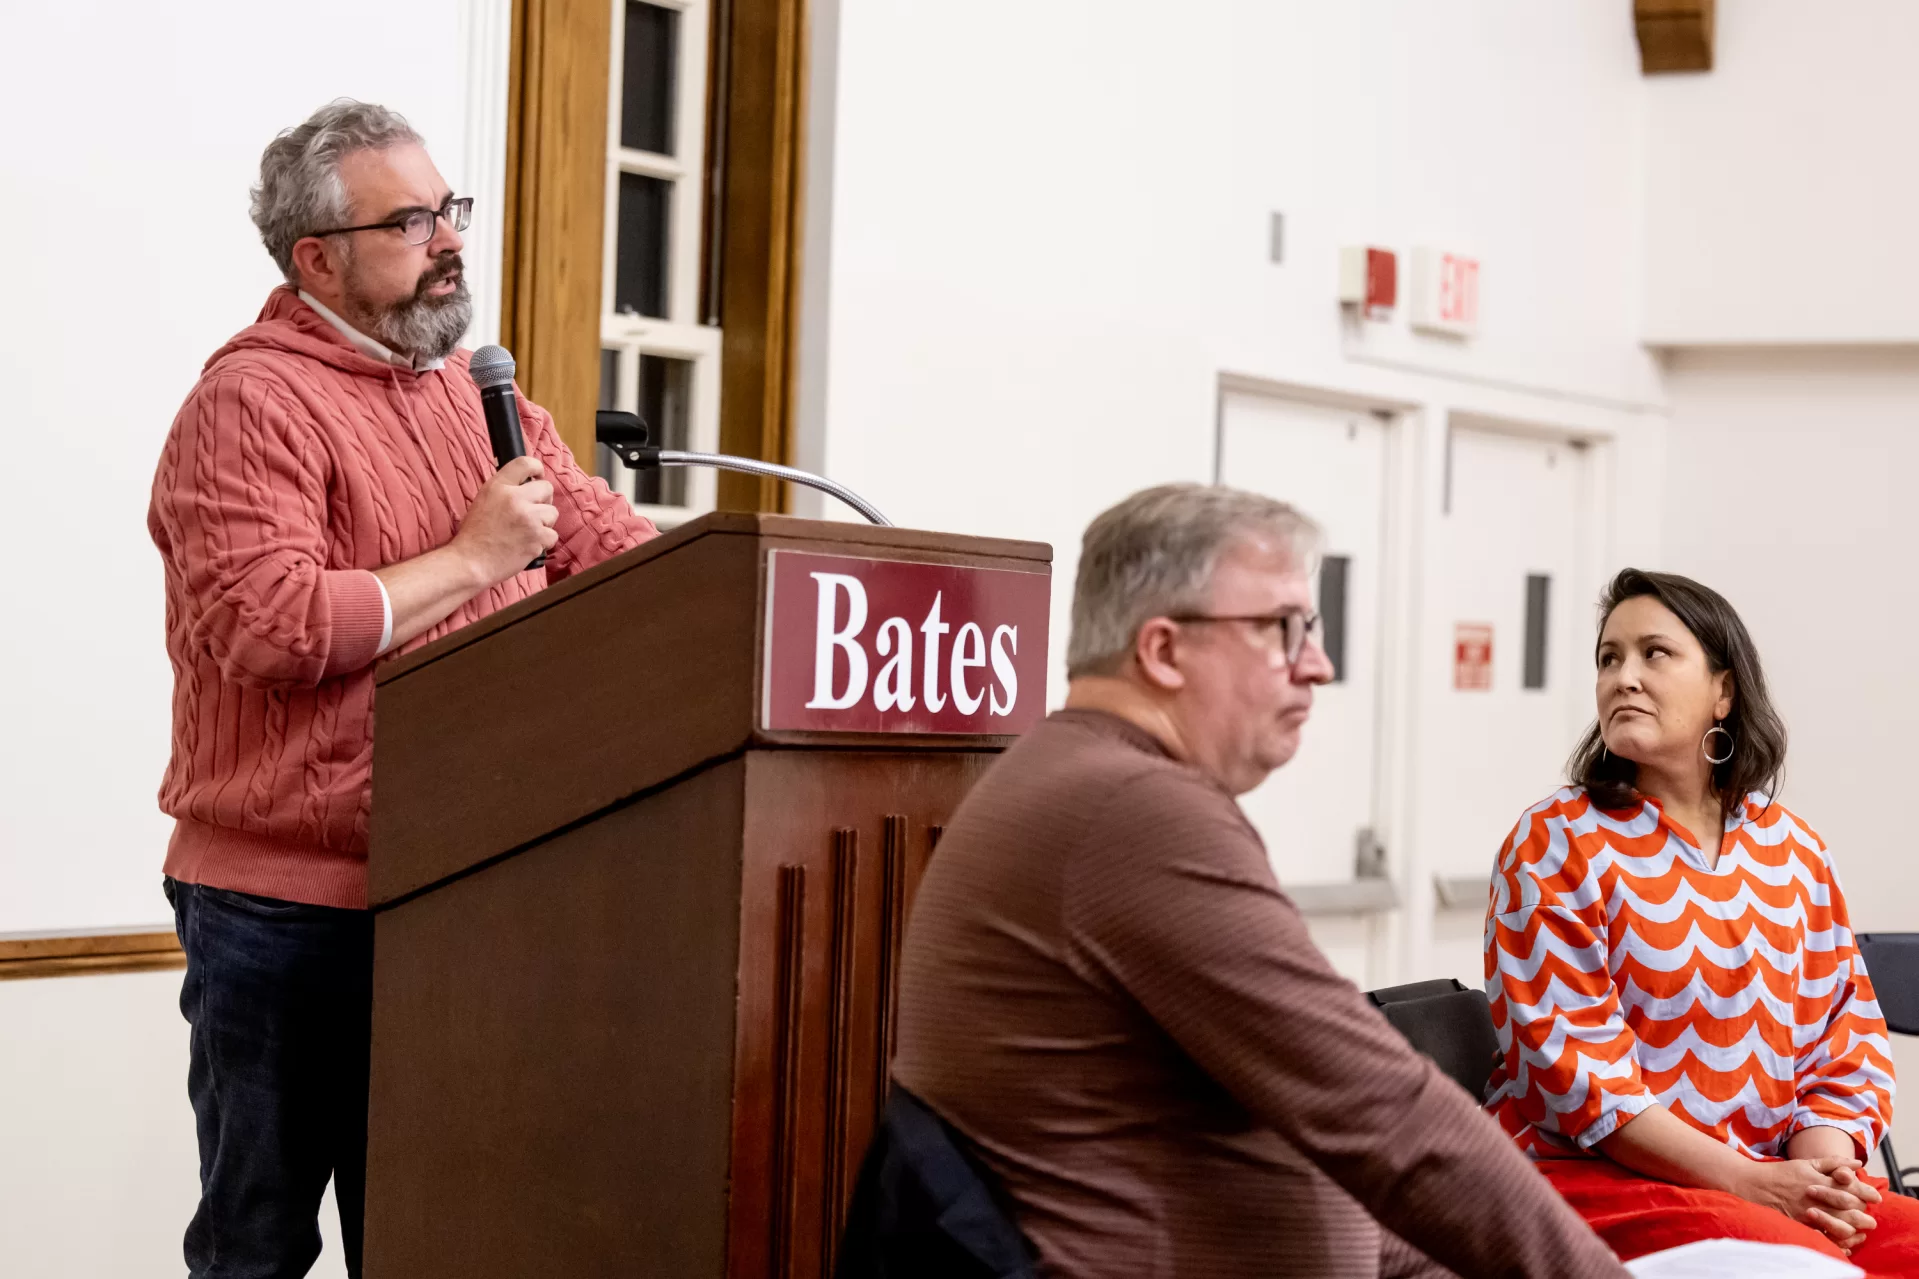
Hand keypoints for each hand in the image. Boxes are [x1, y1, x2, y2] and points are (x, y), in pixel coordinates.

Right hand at [450, 456, 558, 585]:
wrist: (470, 562)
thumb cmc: (474, 535)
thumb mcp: (484, 500)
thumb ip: (505, 491)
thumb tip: (527, 485)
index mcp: (498, 486)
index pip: (526, 463)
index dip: (537, 469)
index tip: (538, 476)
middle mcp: (515, 498)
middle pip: (547, 488)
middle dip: (543, 500)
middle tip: (532, 512)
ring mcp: (528, 518)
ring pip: (552, 513)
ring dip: (544, 523)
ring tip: (526, 532)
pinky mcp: (537, 537)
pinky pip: (552, 535)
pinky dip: (544, 542)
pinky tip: (527, 545)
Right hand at [1734, 1157, 1879, 1252]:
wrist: (1752, 1184)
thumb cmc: (1781, 1173)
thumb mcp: (1806, 1163)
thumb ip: (1833, 1162)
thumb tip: (1858, 1164)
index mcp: (1818, 1179)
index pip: (1850, 1186)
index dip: (1866, 1192)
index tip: (1876, 1197)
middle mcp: (1814, 1196)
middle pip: (1848, 1207)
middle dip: (1863, 1214)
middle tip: (1871, 1220)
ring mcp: (1806, 1211)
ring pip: (1838, 1223)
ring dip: (1853, 1229)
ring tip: (1860, 1232)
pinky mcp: (1799, 1224)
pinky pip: (1822, 1236)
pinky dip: (1836, 1240)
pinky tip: (1843, 1241)